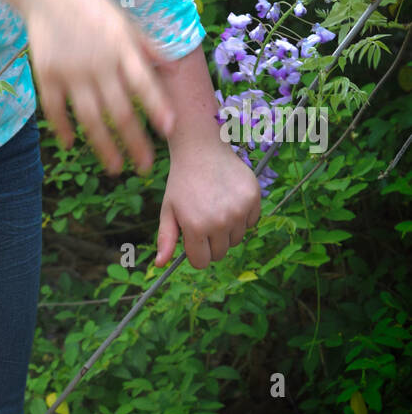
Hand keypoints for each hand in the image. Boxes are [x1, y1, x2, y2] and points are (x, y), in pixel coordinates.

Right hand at [23, 0, 175, 175]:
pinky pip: (55, 109)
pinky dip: (62, 128)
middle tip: (145, 166)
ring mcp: (71, 72)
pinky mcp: (46, 74)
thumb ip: (147, 47)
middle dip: (135, 142)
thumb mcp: (124, 21)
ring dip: (103, 146)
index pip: (144, 84)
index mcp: (121, 49)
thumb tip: (173, 69)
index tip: (169, 130)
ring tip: (115, 167)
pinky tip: (70, 143)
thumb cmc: (91, 5)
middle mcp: (98, 64)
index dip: (157, 108)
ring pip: (90, 118)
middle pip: (119, 111)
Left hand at [155, 142, 261, 269]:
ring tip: (216, 206)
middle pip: (220, 253)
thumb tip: (160, 265)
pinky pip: (251, 222)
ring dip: (227, 230)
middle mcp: (220, 221)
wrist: (201, 149)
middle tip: (204, 218)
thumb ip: (166, 238)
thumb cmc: (182, 181)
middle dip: (211, 242)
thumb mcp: (168, 209)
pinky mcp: (253, 198)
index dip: (195, 252)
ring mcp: (239, 210)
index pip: (201, 262)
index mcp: (196, 226)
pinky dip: (243, 216)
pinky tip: (229, 198)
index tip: (193, 238)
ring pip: (236, 238)